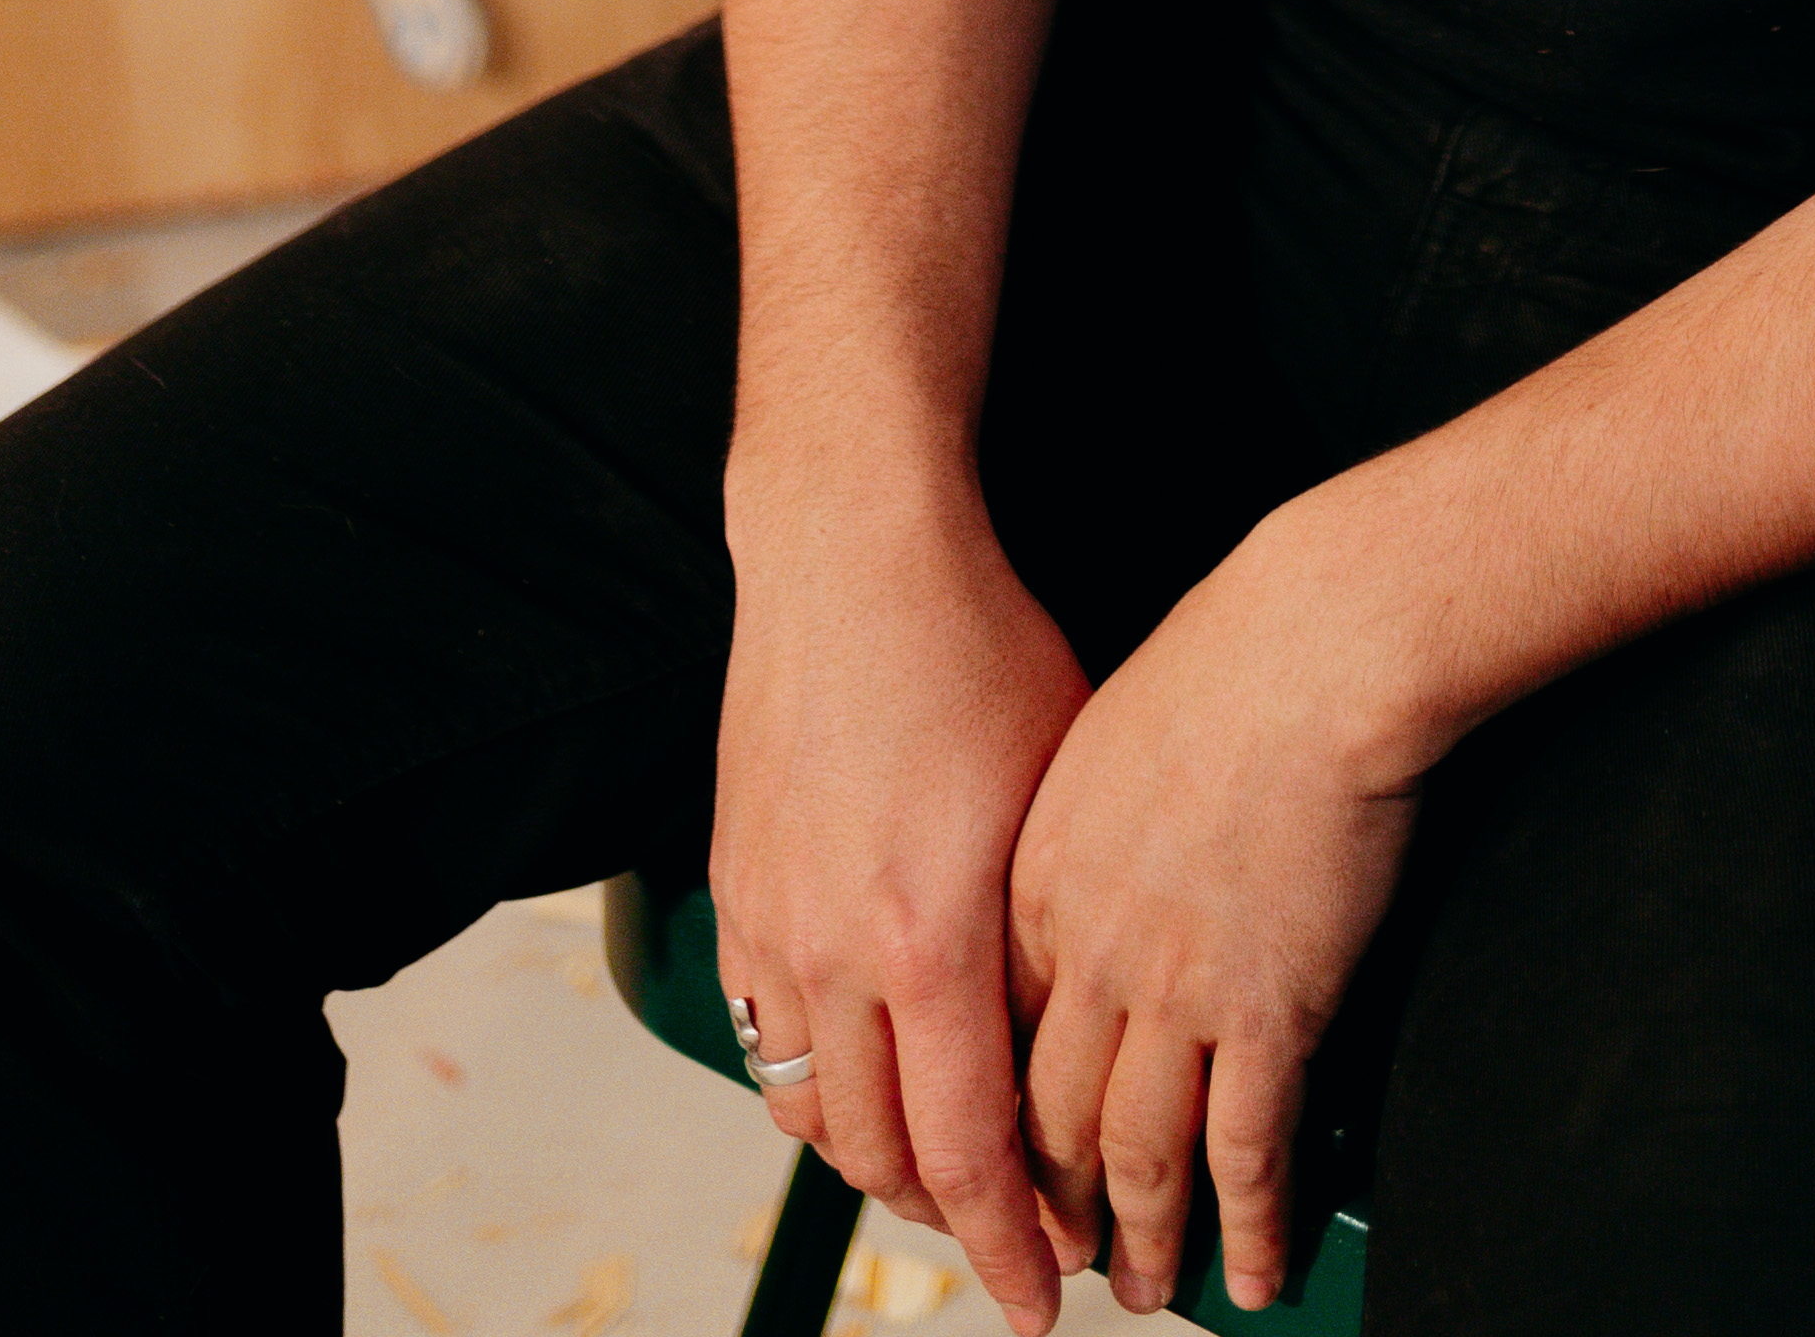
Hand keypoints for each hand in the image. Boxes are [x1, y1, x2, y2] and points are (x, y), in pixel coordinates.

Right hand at [710, 446, 1094, 1331]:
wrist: (852, 553)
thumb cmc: (975, 646)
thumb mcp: (1060, 794)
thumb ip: (1052, 931)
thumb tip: (1077, 1038)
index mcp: (931, 940)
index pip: (971, 1157)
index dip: (1015, 1246)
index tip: (1046, 1299)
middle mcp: (838, 953)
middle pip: (888, 1159)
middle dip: (957, 1221)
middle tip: (1015, 1233)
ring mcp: (774, 925)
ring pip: (816, 1115)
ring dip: (882, 1163)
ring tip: (945, 1169)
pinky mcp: (737, 891)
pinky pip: (767, 1042)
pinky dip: (817, 1088)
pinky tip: (867, 1078)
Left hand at [1008, 500, 1424, 1318]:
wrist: (1320, 643)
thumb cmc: (1231, 656)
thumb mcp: (1099, 731)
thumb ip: (1076, 824)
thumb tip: (1087, 870)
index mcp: (1037, 881)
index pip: (998, 1040)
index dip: (1001, 1121)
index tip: (1010, 1162)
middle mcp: (1091, 952)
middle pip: (1051, 1119)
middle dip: (1055, 1208)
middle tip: (1064, 1255)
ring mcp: (1177, 990)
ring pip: (1138, 1155)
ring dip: (1143, 1239)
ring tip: (1146, 1286)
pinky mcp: (1270, 1009)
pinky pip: (1246, 1150)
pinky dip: (1246, 1226)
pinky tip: (1250, 1266)